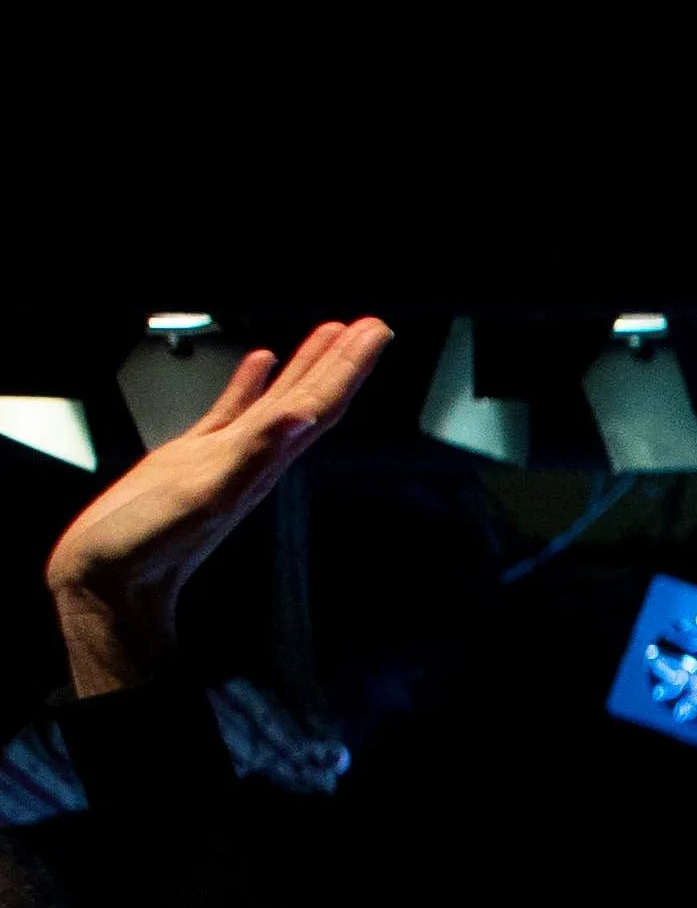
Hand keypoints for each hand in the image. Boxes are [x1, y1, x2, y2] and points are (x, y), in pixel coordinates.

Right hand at [45, 318, 391, 696]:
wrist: (110, 581)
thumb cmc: (149, 547)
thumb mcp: (204, 494)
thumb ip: (253, 454)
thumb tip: (302, 418)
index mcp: (262, 462)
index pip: (318, 404)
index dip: (348, 367)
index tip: (375, 333)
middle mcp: (253, 458)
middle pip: (311, 398)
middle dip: (341, 360)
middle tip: (370, 325)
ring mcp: (225, 457)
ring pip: (278, 401)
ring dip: (307, 367)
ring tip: (331, 333)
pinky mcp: (192, 458)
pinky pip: (232, 411)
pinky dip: (251, 384)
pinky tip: (260, 362)